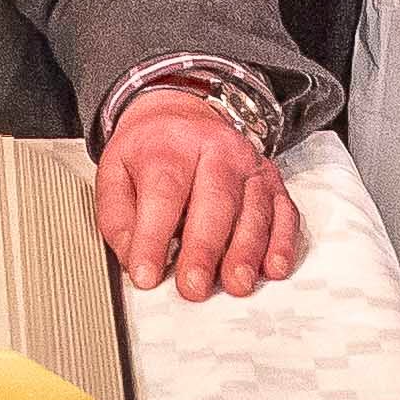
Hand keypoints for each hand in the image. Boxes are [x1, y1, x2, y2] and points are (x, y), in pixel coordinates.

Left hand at [93, 91, 301, 301]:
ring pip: (253, 209)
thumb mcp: (115, 172)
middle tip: (194, 287)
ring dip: (246, 251)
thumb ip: (117, 218)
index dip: (154, 237)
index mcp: (169, 147)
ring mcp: (248, 165)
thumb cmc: (151, 150)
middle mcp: (215, 151)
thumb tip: (131, 258)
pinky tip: (273, 268)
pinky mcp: (272, 181)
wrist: (181, 112)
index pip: (163, 193)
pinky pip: (284, 211)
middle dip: (205, 249)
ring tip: (236, 284)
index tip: (146, 275)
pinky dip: (282, 242)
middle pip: (214, 200)